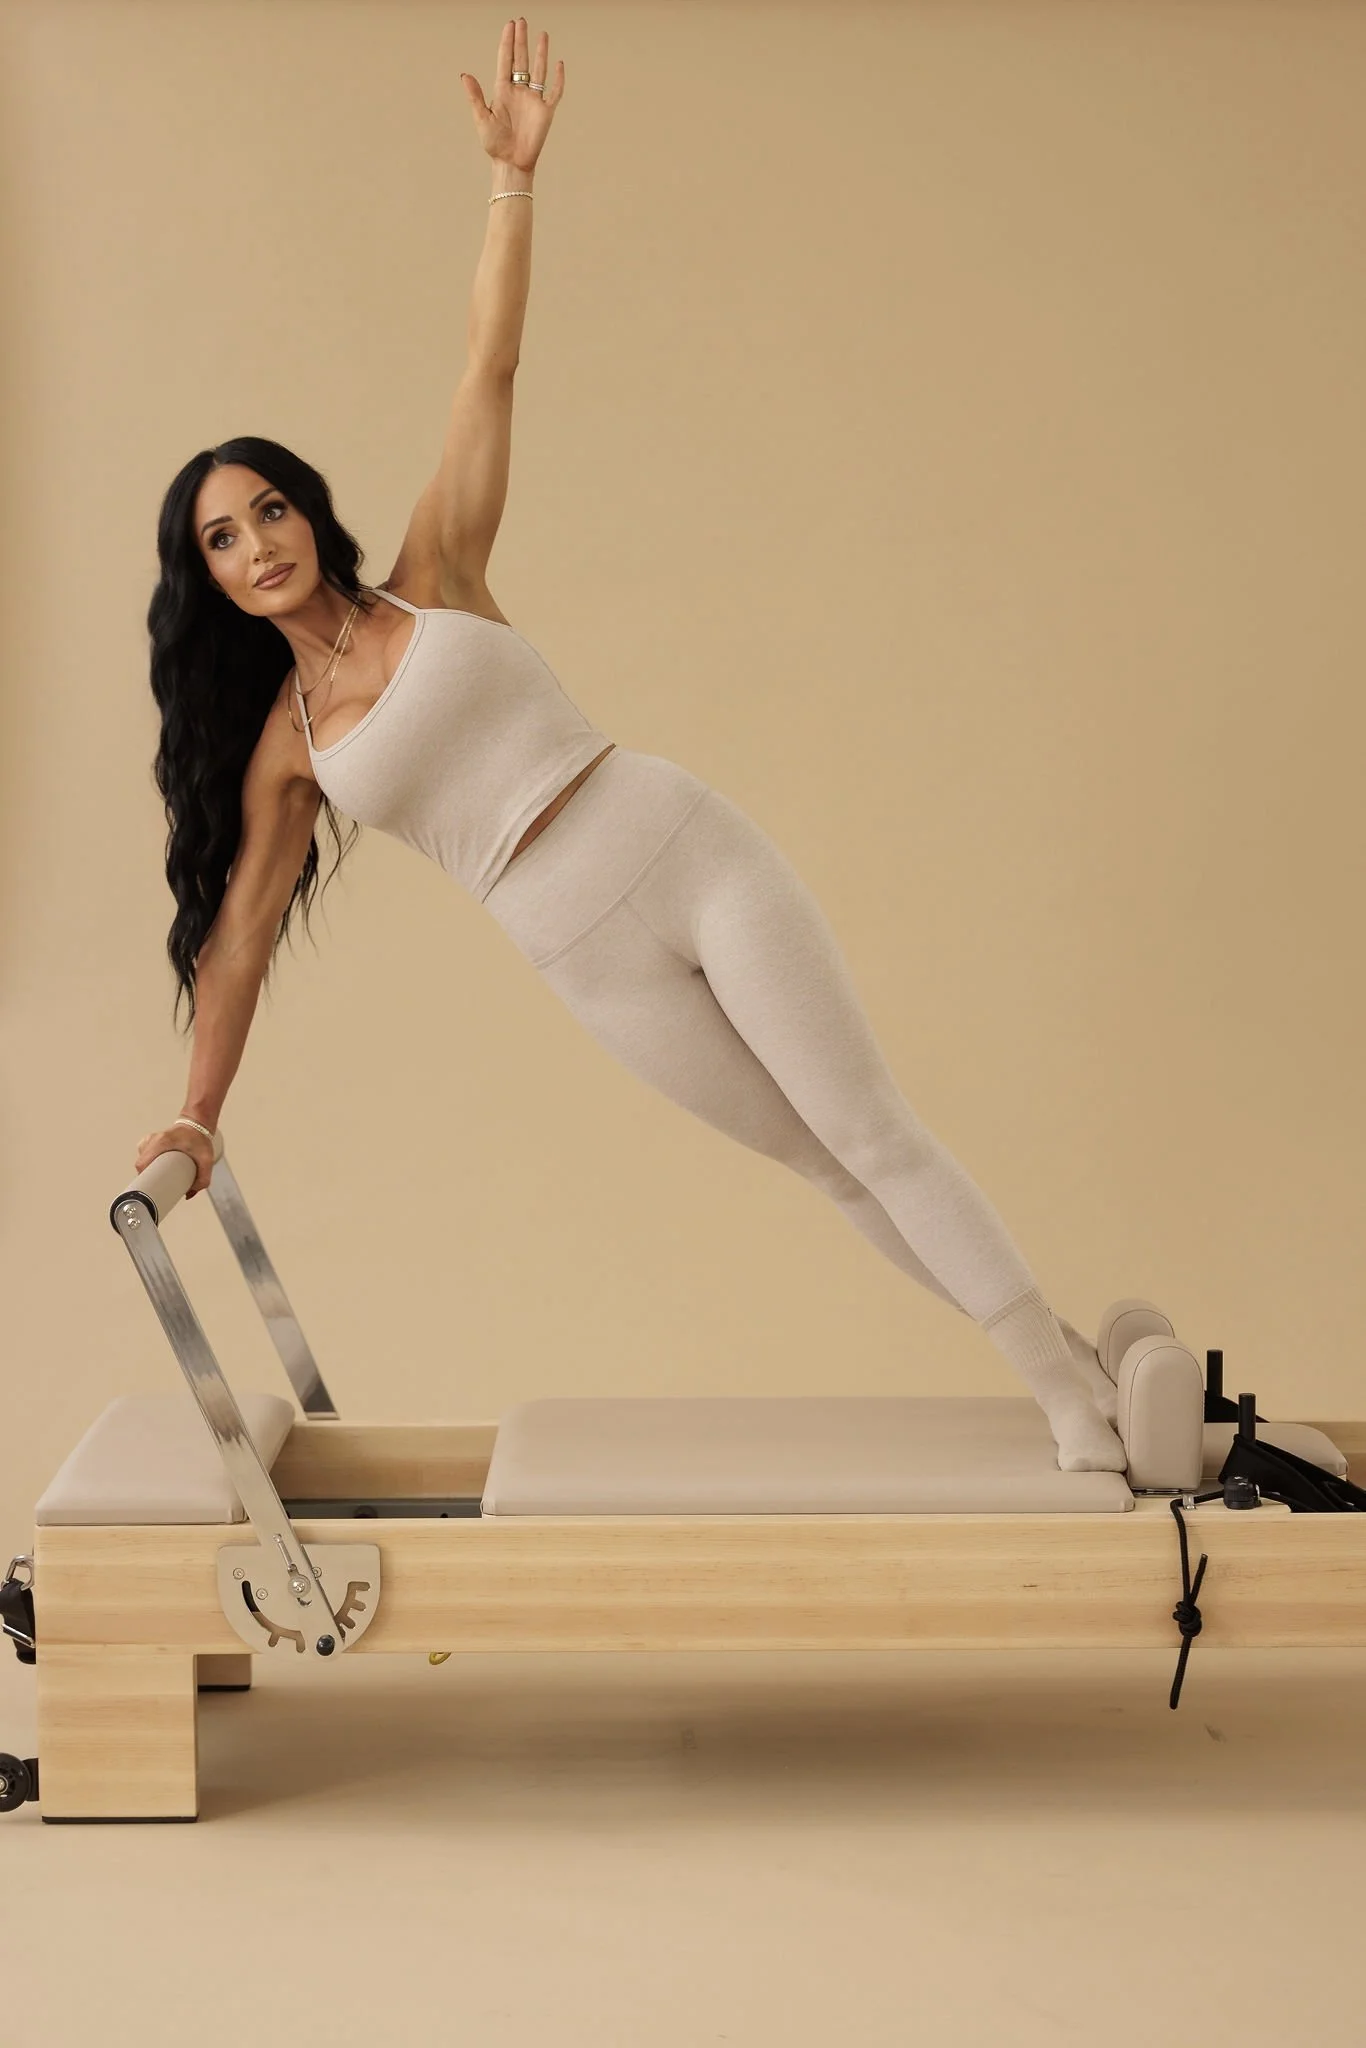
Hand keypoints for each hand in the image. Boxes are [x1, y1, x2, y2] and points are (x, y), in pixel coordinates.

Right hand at [133, 1124, 215, 1198]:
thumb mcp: (206, 1160)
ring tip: (159, 1177)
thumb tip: (188, 1194)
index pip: (142, 1164)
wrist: (196, 1124)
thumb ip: (202, 1179)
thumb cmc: (199, 1139)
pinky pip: (143, 1156)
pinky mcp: (149, 1141)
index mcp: (162, 1142)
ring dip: (148, 1171)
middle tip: (159, 1185)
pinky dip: (148, 1164)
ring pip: (141, 1161)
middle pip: (141, 1164)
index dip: (143, 1178)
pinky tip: (156, 1169)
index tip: (149, 1188)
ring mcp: (149, 1139)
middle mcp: (152, 1139)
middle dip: (148, 1177)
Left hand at [461, 16, 564, 171]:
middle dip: (521, 40)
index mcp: (503, 91)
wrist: (512, 163)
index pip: (505, 60)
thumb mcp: (482, 119)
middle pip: (521, 60)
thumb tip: (464, 75)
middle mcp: (519, 92)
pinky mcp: (546, 112)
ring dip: (540, 53)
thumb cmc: (495, 145)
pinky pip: (554, 92)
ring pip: (539, 70)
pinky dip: (558, 79)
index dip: (507, 42)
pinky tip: (559, 64)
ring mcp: (533, 100)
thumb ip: (475, 96)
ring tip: (542, 34)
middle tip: (522, 21)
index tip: (510, 25)